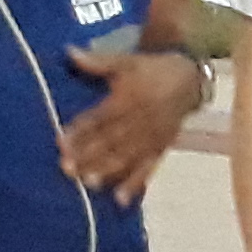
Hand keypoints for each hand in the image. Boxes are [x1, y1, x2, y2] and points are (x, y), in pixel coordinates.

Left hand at [59, 43, 206, 203]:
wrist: (191, 79)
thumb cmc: (153, 69)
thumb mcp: (126, 60)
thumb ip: (98, 62)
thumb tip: (68, 52)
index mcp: (128, 99)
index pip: (99, 118)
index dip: (80, 130)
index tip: (61, 142)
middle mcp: (140, 122)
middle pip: (111, 141)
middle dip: (89, 156)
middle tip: (68, 170)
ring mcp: (152, 138)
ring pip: (127, 157)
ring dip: (108, 171)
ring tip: (89, 184)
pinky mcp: (161, 149)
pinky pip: (149, 168)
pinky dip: (136, 184)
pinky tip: (122, 199)